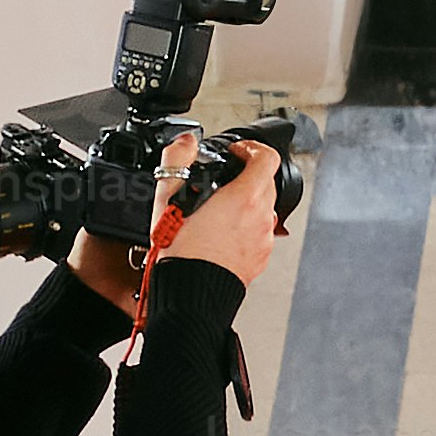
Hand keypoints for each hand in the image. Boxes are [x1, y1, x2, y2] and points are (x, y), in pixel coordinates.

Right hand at [147, 129, 282, 292]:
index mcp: (244, 197)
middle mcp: (261, 217)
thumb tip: (186, 142)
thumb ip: (177, 159)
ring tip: (219, 206)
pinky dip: (245, 225)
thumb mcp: (169, 197)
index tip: (236, 152)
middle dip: (247, 173)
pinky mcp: (260, 257)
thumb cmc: (181, 251)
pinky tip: (221, 231)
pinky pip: (259, 232)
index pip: (266, 157)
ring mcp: (263, 239)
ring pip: (264, 208)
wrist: (191, 292)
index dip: (251, 147)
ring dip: (247, 200)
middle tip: (223, 177)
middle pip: (267, 182)